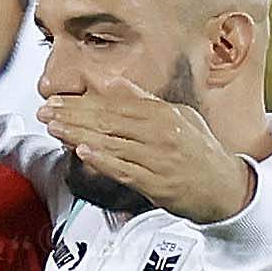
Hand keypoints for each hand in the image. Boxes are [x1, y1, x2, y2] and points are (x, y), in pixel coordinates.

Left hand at [45, 81, 256, 223]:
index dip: (82, 101)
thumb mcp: (178, 116)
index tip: (57, 99)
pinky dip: (102, 159)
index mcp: (163, 113)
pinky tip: (82, 151)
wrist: (225, 188)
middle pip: (108, 120)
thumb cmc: (199, 153)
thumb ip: (143, 100)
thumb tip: (112, 82)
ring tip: (54, 127)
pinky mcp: (157, 183)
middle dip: (73, 114)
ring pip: (112, 142)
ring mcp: (159, 158)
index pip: (114, 104)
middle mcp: (161, 132)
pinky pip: (124, 169)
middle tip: (46, 111)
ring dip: (79, 134)